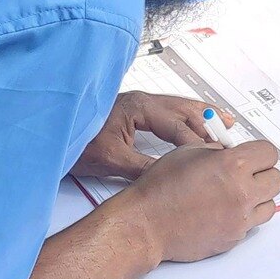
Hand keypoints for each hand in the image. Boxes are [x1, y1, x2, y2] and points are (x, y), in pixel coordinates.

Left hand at [73, 91, 224, 178]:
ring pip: (179, 107)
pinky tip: (197, 123)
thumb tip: (170, 178)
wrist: (50, 133)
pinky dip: (188, 116)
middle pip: (184, 108)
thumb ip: (143, 168)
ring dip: (202, 116)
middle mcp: (141, 100)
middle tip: (229, 138)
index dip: (198, 142)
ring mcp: (139, 103)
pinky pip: (170, 111)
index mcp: (138, 106)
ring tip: (225, 123)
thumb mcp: (111, 160)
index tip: (214, 156)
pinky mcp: (135, 110)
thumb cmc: (75, 142)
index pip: (177, 125)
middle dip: (208, 123)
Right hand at [121, 142, 279, 262]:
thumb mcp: (189, 152)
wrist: (147, 224)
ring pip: (270, 205)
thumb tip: (232, 151)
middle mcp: (241, 192)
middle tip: (249, 173)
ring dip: (258, 197)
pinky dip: (245, 217)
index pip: (270, 153)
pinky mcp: (235, 237)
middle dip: (264, 173)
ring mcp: (240, 218)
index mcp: (232, 165)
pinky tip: (226, 210)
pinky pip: (253, 224)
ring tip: (238, 194)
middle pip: (277, 179)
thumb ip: (217, 150)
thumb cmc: (160, 188)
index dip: (261, 152)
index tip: (255, 155)